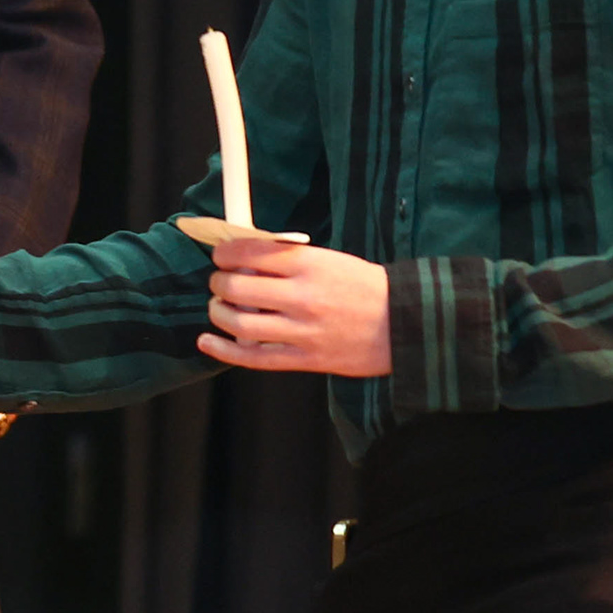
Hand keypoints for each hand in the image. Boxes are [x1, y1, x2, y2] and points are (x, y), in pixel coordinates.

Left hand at [196, 235, 394, 375]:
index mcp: (310, 265)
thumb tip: (244, 257)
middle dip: (218, 282)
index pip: (250, 254)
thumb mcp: (330, 259)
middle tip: (219, 282)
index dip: (225, 254)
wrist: (404, 323)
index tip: (220, 256)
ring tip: (219, 307)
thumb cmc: (365, 287)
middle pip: (238, 288)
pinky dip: (224, 350)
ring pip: (240, 324)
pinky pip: (255, 358)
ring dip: (219, 313)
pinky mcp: (306, 359)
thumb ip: (288, 259)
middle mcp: (303, 297)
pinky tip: (207, 341)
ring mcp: (303, 331)